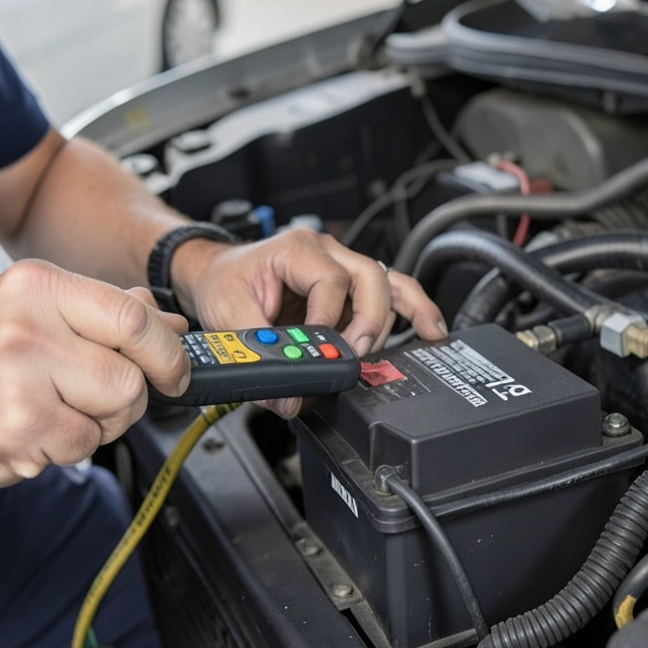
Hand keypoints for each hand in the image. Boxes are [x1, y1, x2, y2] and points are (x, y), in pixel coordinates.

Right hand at [0, 260, 190, 487]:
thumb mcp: (40, 312)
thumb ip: (108, 312)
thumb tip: (172, 323)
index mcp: (38, 284)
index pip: (133, 315)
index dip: (168, 351)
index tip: (175, 371)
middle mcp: (27, 325)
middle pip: (131, 371)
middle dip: (132, 394)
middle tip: (104, 397)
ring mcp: (20, 377)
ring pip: (116, 409)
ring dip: (101, 421)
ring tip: (60, 409)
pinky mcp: (19, 426)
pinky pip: (86, 443)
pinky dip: (72, 446)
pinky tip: (39, 430)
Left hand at [171, 229, 448, 416]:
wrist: (216, 273)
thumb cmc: (223, 284)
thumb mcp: (227, 316)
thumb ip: (256, 356)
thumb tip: (288, 397)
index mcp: (295, 250)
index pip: (329, 282)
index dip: (328, 321)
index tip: (320, 350)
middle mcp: (325, 253)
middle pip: (369, 278)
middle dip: (370, 321)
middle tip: (358, 354)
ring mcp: (342, 267)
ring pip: (387, 283)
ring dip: (398, 317)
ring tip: (412, 342)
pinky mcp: (350, 288)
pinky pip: (392, 291)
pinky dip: (414, 309)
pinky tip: (431, 329)